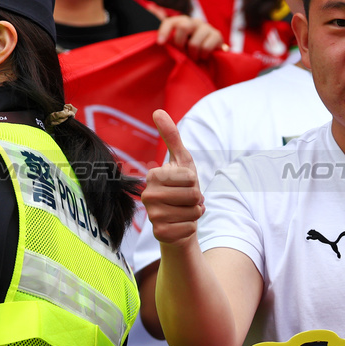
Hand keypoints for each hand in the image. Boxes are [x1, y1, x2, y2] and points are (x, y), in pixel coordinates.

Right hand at [143, 110, 203, 246]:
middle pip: (192, 194)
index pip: (190, 176)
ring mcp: (152, 216)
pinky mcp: (160, 234)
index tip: (185, 185)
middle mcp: (147, 195)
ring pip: (192, 211)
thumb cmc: (182, 188)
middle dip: (197, 198)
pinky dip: (192, 226)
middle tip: (187, 200)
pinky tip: (181, 225)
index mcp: (152, 176)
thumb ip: (171, 136)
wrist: (178, 220)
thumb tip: (158, 111)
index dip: (195, 182)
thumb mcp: (181, 161)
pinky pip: (190, 227)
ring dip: (196, 213)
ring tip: (184, 211)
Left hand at [157, 16, 226, 58]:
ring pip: (194, 42)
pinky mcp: (217, 35)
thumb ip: (168, 36)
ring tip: (194, 56)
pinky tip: (204, 55)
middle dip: (180, 44)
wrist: (212, 55)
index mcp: (182, 21)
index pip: (170, 22)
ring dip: (193, 54)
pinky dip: (203, 55)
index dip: (164, 31)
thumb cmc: (190, 50)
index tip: (160, 43)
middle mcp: (194, 21)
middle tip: (183, 52)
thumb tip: (154, 21)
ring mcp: (206, 27)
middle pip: (183, 27)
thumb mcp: (177, 44)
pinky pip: (206, 47)